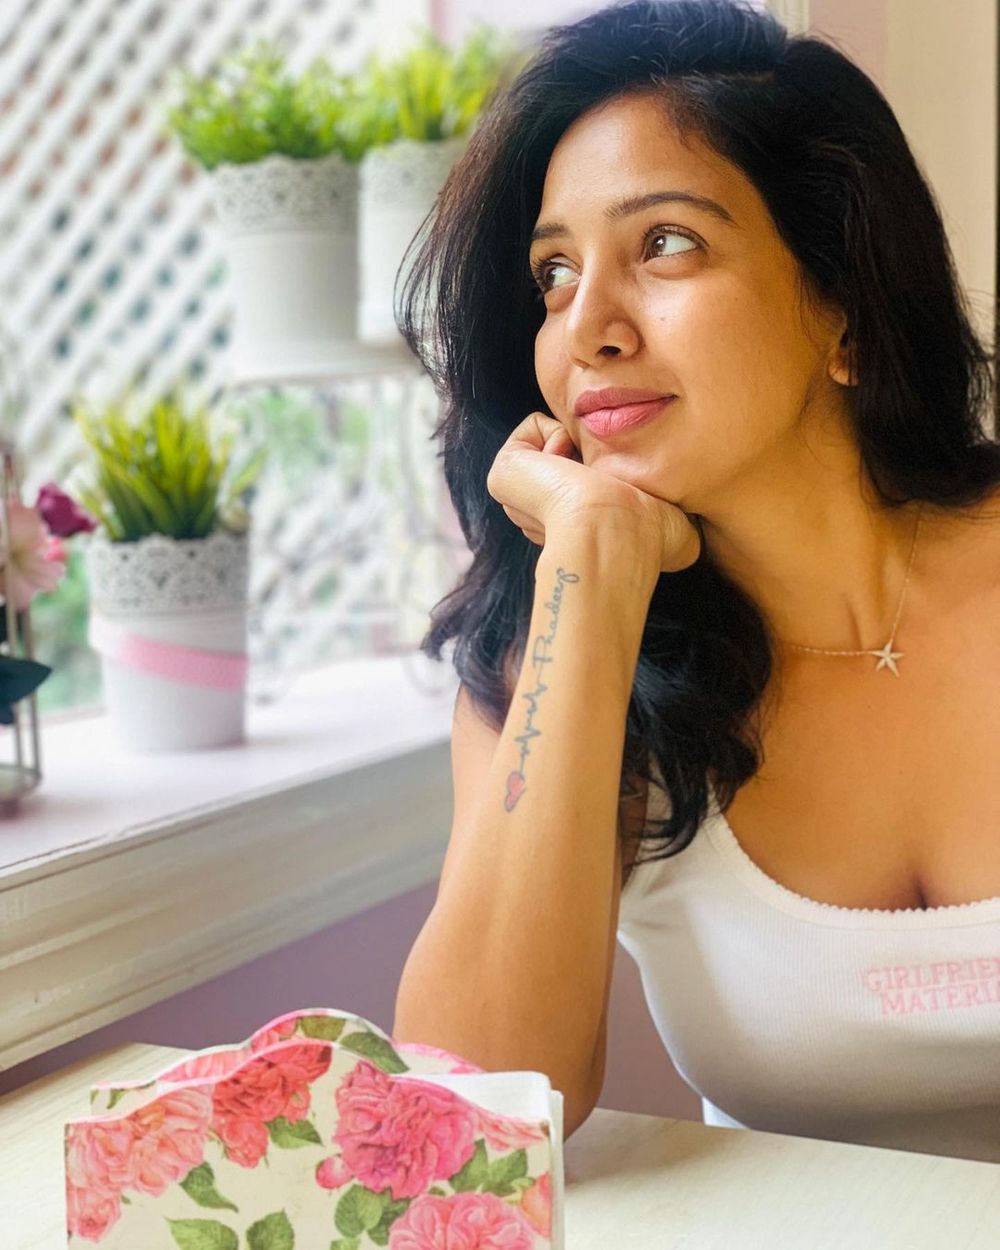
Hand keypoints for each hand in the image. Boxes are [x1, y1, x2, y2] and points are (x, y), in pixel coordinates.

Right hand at [485, 411, 701, 573]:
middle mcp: (545, 512)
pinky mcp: (506, 469)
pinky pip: (538, 427)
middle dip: (591, 458)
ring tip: (585, 480)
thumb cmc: (647, 538)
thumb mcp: (676, 526)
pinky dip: (557, 436)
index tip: (622, 493)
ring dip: (577, 451)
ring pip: (558, 442)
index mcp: (576, 525)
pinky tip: (566, 468)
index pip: (592, 487)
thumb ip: (676, 512)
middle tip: (603, 484)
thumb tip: (691, 520)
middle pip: (573, 460)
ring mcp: (521, 492)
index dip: (611, 477)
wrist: (612, 531)